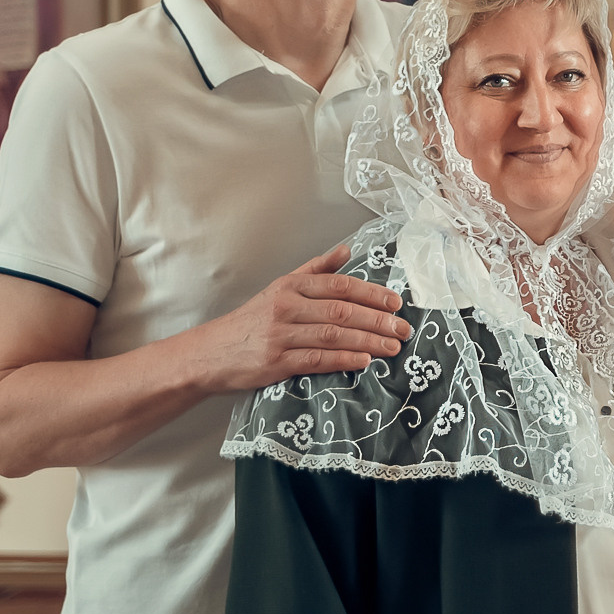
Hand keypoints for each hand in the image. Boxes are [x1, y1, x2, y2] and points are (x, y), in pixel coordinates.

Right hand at [193, 246, 409, 391]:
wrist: (210, 352)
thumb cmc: (251, 321)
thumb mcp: (280, 288)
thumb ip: (315, 270)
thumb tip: (346, 250)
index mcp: (291, 286)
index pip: (339, 286)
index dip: (371, 294)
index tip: (396, 303)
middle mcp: (286, 307)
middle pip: (341, 311)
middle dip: (378, 320)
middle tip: (404, 330)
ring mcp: (280, 335)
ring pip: (333, 335)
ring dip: (368, 341)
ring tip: (393, 347)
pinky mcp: (276, 362)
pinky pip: (316, 359)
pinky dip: (343, 360)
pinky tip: (365, 361)